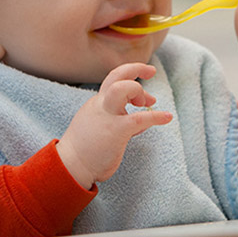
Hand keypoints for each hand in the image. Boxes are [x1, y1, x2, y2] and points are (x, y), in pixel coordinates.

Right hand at [56, 63, 172, 188]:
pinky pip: (140, 119)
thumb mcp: (99, 127)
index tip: (144, 80)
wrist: (70, 167)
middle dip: (136, 69)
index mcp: (97, 103)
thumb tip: (140, 121)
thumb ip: (119, 120)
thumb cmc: (85, 150)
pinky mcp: (116, 131)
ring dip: (138, 91)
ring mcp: (107, 116)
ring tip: (148, 103)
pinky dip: (156, 117)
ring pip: (122, 88)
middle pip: (116, 75)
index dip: (130, 74)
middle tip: (152, 72)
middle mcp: (100, 105)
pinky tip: (167, 118)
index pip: (114, 80)